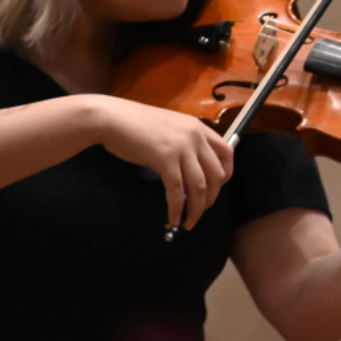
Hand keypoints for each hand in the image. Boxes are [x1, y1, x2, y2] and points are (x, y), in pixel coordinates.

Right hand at [90, 95, 233, 232]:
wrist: (112, 118)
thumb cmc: (136, 123)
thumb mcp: (171, 128)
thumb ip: (185, 143)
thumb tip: (190, 168)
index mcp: (199, 128)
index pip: (227, 152)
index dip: (226, 174)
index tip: (216, 187)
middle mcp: (196, 137)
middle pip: (217, 174)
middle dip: (212, 198)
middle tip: (201, 210)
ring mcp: (182, 148)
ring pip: (200, 186)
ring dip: (197, 209)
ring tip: (190, 222)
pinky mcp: (165, 159)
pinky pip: (176, 191)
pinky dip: (177, 208)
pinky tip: (173, 218)